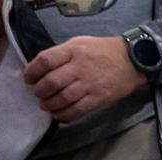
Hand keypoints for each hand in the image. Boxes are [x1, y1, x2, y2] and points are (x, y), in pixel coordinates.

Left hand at [24, 36, 146, 122]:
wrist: (132, 61)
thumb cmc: (104, 50)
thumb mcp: (80, 43)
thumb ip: (62, 54)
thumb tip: (43, 68)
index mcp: (73, 50)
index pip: (45, 61)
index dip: (32, 71)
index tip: (28, 78)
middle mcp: (80, 67)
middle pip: (51, 82)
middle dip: (40, 91)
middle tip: (37, 93)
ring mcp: (89, 84)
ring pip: (62, 98)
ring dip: (49, 104)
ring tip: (45, 105)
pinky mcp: (98, 98)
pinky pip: (77, 109)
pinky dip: (64, 114)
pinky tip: (57, 114)